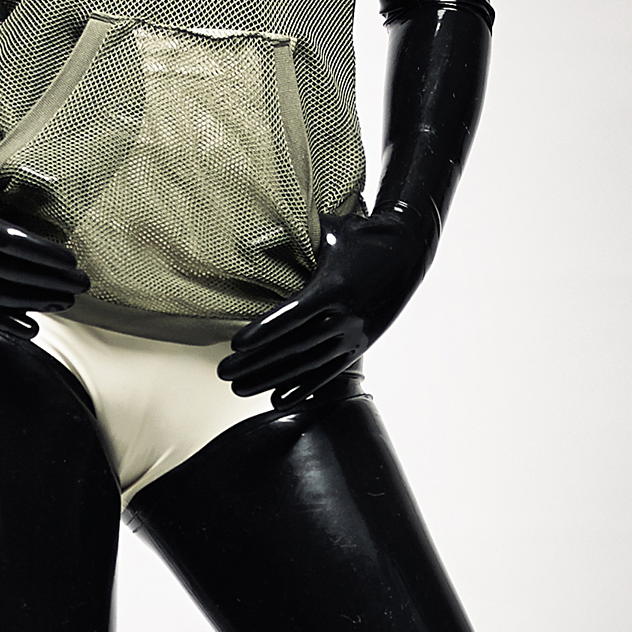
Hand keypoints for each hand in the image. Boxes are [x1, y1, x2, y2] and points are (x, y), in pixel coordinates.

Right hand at [0, 159, 88, 331]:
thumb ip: (7, 177)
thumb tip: (54, 180)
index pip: (13, 244)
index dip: (45, 255)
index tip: (72, 260)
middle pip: (12, 274)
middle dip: (52, 281)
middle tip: (83, 283)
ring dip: (37, 302)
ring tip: (67, 300)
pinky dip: (7, 322)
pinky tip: (34, 328)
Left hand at [217, 204, 435, 404]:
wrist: (408, 249)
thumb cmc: (360, 235)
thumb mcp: (327, 231)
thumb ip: (293, 236)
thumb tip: (251, 234)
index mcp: (334, 288)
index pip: (292, 316)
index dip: (263, 332)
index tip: (236, 344)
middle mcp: (346, 316)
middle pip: (293, 347)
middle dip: (255, 362)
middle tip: (223, 372)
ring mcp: (354, 335)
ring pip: (307, 365)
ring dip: (270, 379)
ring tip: (239, 387)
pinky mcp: (360, 345)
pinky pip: (328, 372)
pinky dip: (302, 388)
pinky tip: (278, 399)